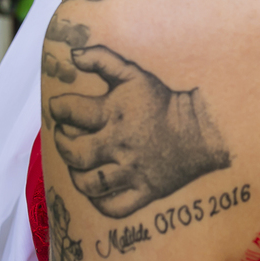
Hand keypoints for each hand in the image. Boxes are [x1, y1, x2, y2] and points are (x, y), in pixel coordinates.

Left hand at [48, 45, 230, 218]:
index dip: (58, 109)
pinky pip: (114, 206)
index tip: (59, 108)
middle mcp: (120, 144)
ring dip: (77, 176)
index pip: (71, 111)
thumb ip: (102, 59)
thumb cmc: (162, 100)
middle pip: (75, 153)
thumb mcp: (134, 74)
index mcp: (115, 113)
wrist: (201, 129)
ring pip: (90, 183)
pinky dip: (99, 202)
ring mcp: (133, 171)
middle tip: (66, 138)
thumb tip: (73, 54)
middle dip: (63, 144)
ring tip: (78, 165)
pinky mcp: (146, 191)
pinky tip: (96, 191)